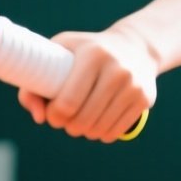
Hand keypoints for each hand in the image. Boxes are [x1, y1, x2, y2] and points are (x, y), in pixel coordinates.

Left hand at [17, 28, 156, 142]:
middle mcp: (116, 69)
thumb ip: (36, 83)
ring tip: (81, 121)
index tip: (52, 114)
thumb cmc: (86, 51)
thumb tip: (39, 117)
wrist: (135, 46)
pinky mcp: (145, 98)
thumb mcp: (60, 53)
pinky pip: (117, 132)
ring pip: (99, 129)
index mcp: (92, 55)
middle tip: (66, 120)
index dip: (54, 116)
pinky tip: (98, 123)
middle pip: (83, 120)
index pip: (67, 102)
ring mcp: (133, 85)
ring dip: (85, 132)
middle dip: (69, 126)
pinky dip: (103, 134)